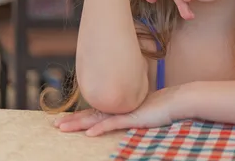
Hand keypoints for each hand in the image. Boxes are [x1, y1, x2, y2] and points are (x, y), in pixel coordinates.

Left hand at [55, 87, 183, 136]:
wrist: (179, 100)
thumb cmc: (165, 106)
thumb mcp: (145, 110)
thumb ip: (133, 113)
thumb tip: (127, 116)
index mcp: (121, 106)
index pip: (97, 111)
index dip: (81, 115)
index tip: (66, 119)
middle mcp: (120, 107)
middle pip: (92, 114)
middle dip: (73, 120)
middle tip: (55, 125)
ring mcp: (126, 111)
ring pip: (97, 118)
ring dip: (79, 124)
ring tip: (63, 128)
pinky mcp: (133, 117)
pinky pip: (113, 123)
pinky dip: (100, 128)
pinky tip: (89, 133)